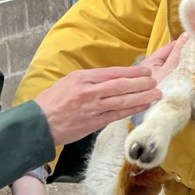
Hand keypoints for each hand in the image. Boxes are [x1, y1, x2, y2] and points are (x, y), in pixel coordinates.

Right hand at [34, 65, 160, 145]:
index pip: (112, 72)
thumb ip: (88, 80)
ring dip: (142, 97)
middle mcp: (88, 91)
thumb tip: (109, 80)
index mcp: (81, 78)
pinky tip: (142, 107)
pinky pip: (117, 115)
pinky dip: (132, 110)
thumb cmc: (50, 102)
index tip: (145, 71)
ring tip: (156, 94)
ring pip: (122, 100)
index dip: (132, 71)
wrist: (38, 123)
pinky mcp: (93, 122)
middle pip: (121, 85)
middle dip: (141, 83)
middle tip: (155, 82)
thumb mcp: (67, 82)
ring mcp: (92, 108)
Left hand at [140, 33, 188, 84]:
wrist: (156, 114)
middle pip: (171, 56)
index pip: (169, 47)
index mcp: (150, 61)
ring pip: (173, 66)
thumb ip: (177, 53)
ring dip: (184, 64)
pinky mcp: (163, 86)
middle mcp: (152, 68)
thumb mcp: (168, 69)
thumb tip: (186, 35)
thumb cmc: (159, 89)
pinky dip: (182, 73)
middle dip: (184, 54)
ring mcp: (157, 77)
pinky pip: (174, 75)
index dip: (182, 43)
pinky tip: (192, 74)